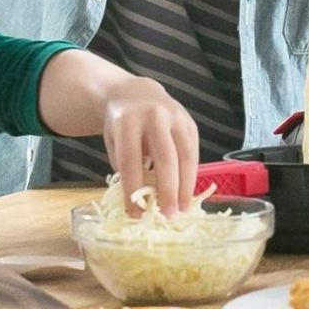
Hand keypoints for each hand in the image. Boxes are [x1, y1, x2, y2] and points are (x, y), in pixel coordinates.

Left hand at [101, 76, 198, 216]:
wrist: (136, 93)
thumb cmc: (123, 124)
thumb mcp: (113, 141)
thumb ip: (125, 165)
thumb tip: (140, 200)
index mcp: (127, 121)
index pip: (131, 159)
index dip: (133, 188)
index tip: (135, 213)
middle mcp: (154, 116)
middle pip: (165, 157)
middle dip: (168, 189)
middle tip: (168, 215)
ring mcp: (176, 117)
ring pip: (186, 155)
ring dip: (186, 185)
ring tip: (183, 208)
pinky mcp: (190, 122)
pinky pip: (194, 151)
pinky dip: (192, 174)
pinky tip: (187, 192)